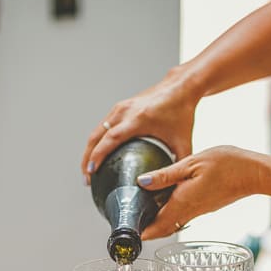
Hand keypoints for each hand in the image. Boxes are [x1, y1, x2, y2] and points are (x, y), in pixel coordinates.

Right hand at [81, 73, 200, 180]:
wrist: (180, 87)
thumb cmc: (181, 111)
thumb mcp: (183, 141)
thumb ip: (180, 163)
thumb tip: (176, 183)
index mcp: (139, 119)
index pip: (112, 138)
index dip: (99, 154)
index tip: (91, 170)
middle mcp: (125, 111)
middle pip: (97, 136)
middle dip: (88, 158)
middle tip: (86, 177)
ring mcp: (120, 108)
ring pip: (97, 131)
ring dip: (90, 150)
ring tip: (89, 169)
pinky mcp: (120, 108)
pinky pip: (102, 126)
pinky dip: (97, 141)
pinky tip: (98, 154)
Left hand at [137, 145, 266, 239]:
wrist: (255, 173)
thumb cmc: (227, 165)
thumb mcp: (191, 163)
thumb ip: (165, 175)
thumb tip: (141, 183)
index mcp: (182, 203)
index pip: (156, 227)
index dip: (140, 232)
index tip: (125, 233)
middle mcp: (189, 212)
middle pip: (162, 229)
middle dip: (146, 229)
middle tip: (130, 222)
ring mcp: (199, 211)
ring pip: (172, 223)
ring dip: (157, 222)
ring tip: (142, 211)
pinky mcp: (205, 207)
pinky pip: (182, 215)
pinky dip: (169, 213)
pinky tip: (164, 200)